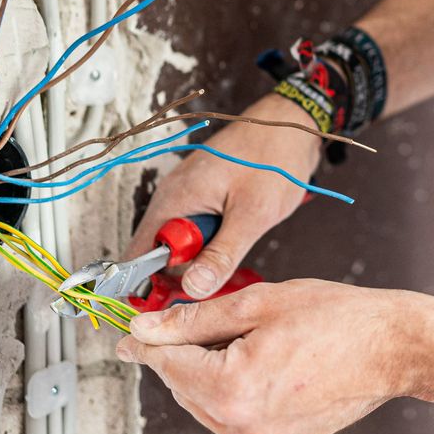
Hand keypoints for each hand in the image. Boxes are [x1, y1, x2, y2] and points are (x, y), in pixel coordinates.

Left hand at [115, 279, 424, 433]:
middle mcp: (243, 427)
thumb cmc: (339, 319)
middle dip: (182, 352)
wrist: (392, 347)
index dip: (145, 341)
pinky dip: (233, 390)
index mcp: (233, 389)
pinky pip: (234, 417)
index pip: (166, 363)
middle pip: (183, 385)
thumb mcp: (257, 303)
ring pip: (206, 403)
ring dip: (208, 371)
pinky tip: (258, 360)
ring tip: (244, 336)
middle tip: (193, 319)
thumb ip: (194, 318)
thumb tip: (148, 326)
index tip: (128, 333)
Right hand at [124, 93, 322, 297]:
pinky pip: (197, 232)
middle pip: (159, 254)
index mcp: (175, 198)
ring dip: (201, 260)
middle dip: (183, 275)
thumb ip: (222, 254)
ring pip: (180, 244)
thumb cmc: (275, 157)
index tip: (171, 308)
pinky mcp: (204, 196)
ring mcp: (187, 195)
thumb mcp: (252, 213)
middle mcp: (173, 196)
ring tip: (232, 258)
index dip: (149, 285)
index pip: (138, 254)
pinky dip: (212, 245)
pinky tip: (234, 244)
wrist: (294, 125)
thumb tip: (193, 290)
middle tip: (217, 283)